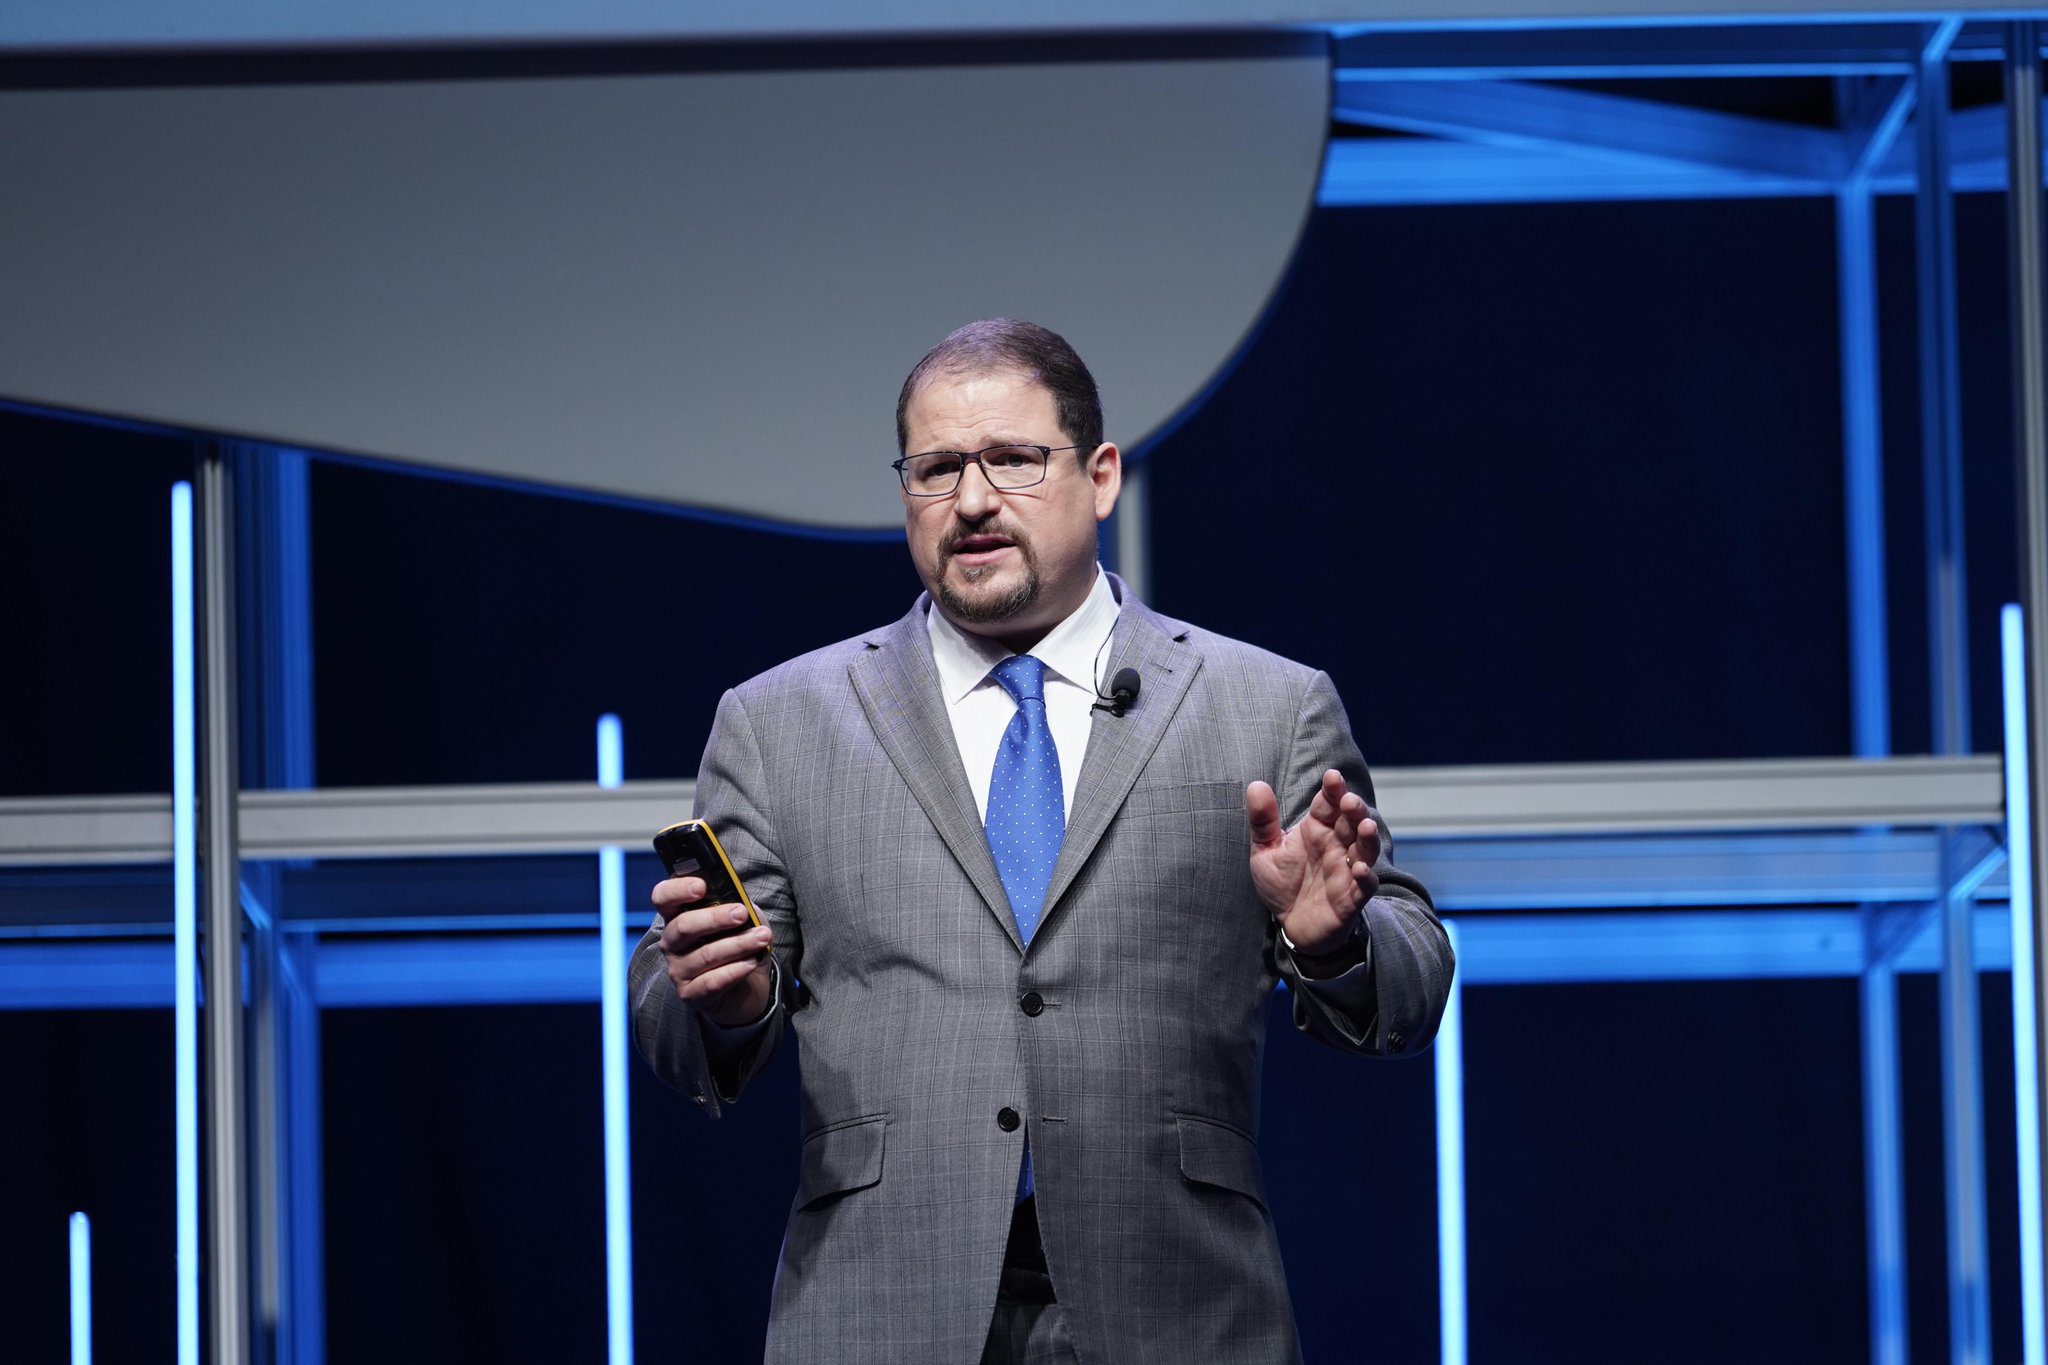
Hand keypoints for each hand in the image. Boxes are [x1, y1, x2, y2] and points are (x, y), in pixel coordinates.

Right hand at [653, 875, 774, 1026]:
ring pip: (705, 954)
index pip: (663, 897)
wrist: (746, 990)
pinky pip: (711, 982)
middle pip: (683, 926)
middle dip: (715, 917)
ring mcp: (678, 970)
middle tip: (741, 913)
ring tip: (762, 938)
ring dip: (737, 944)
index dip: (677, 889)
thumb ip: (742, 907)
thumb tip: (746, 905)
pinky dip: (735, 970)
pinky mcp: (690, 994)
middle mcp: (672, 942)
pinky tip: (751, 962)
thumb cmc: (738, 947)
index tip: (702, 886)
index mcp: (678, 916)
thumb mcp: (744, 922)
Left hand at [1245, 769, 1380, 958]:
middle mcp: (1336, 846)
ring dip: (1368, 838)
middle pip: (1352, 822)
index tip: (1333, 777)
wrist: (1290, 925)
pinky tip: (1359, 869)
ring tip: (1365, 826)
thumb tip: (1255, 784)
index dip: (1333, 791)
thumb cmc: (1282, 883)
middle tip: (1350, 801)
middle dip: (1354, 809)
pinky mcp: (1351, 899)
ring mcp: (1346, 871)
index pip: (1329, 804)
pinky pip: (1364, 887)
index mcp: (1316, 830)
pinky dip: (1365, 877)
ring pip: (1365, 850)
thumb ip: (1262, 821)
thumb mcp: (1265, 851)